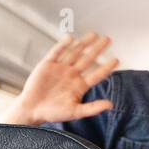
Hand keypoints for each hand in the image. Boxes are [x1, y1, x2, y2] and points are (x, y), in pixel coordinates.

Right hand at [3, 32, 118, 124]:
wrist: (32, 110)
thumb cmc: (53, 113)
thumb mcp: (75, 112)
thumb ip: (92, 108)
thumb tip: (110, 105)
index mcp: (80, 86)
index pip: (96, 74)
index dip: (106, 67)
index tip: (117, 60)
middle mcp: (71, 75)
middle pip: (88, 59)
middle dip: (98, 49)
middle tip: (108, 39)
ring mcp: (60, 68)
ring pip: (74, 53)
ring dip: (84, 44)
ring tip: (94, 35)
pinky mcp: (47, 65)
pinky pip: (56, 52)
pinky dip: (63, 45)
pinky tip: (71, 39)